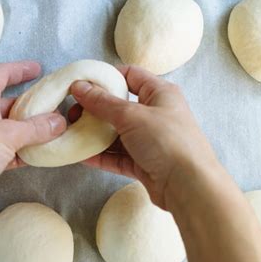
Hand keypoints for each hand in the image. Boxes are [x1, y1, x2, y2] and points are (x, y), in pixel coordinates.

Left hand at [0, 61, 65, 186]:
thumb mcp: (9, 135)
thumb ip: (36, 128)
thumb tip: (59, 121)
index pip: (2, 73)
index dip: (21, 69)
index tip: (38, 69)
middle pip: (7, 101)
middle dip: (30, 106)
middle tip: (52, 109)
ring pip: (6, 125)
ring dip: (26, 130)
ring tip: (50, 133)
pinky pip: (1, 145)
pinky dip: (18, 148)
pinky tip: (35, 154)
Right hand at [70, 65, 218, 208]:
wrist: (188, 186)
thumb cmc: (167, 141)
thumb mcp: (131, 115)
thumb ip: (102, 102)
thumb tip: (79, 86)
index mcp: (160, 93)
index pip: (131, 75)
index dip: (106, 77)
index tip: (82, 83)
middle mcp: (156, 114)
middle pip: (119, 106)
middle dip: (95, 110)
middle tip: (73, 113)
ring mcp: (149, 140)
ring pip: (116, 133)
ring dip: (94, 134)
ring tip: (71, 133)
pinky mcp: (143, 163)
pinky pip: (117, 156)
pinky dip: (100, 155)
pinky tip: (81, 155)